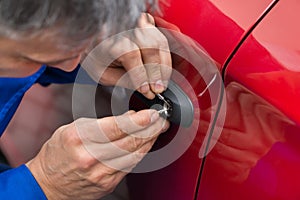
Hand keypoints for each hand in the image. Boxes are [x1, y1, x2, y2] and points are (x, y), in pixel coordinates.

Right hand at [26, 109, 168, 199]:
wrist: (47, 184)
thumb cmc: (58, 153)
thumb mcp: (74, 128)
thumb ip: (103, 123)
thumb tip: (130, 117)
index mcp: (80, 138)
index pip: (117, 126)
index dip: (139, 119)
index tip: (152, 113)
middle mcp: (91, 156)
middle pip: (130, 141)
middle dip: (151, 128)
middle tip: (161, 119)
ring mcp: (100, 173)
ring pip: (135, 155)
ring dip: (150, 140)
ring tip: (158, 129)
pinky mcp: (107, 183)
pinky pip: (131, 166)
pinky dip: (142, 153)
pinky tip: (147, 143)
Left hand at [82, 13, 171, 98]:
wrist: (93, 36)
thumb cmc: (96, 55)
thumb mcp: (103, 74)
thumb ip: (126, 81)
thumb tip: (147, 91)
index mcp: (109, 38)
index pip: (131, 54)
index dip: (141, 75)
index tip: (147, 90)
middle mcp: (125, 25)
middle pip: (150, 47)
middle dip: (157, 72)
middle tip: (158, 89)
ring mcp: (137, 21)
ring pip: (159, 42)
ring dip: (164, 65)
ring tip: (162, 83)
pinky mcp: (146, 22)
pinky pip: (161, 39)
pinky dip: (164, 56)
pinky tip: (161, 70)